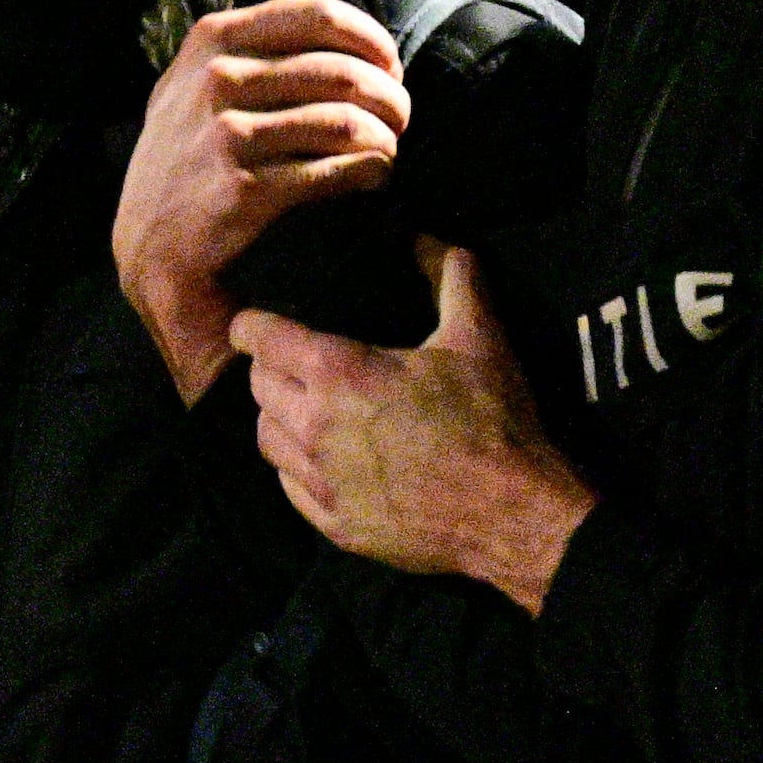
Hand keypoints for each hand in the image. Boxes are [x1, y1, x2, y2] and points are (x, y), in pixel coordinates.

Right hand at [117, 0, 413, 401]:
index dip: (370, 36)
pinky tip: (374, 176)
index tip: (389, 62)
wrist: (152, 247)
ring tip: (390, 145)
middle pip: (341, 71)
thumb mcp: (189, 76)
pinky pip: (336, 170)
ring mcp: (229, 135)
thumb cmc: (181, 156)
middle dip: (389, 94)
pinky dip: (370, 171)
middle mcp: (218, 80)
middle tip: (400, 114)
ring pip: (345, 121)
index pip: (317, 14)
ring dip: (385, 135)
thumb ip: (237, 17)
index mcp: (212, 41)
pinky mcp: (245, 188)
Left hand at [236, 243, 593, 611]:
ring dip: (276, 418)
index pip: (261, 338)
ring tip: (299, 409)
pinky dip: (294, 467)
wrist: (511, 511)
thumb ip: (453, 280)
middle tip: (287, 363)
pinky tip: (317, 460)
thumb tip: (436, 240)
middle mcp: (315, 426)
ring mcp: (322, 480)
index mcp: (339, 373)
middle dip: (267, 369)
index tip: (253, 323)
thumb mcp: (478, 338)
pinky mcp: (335, 522)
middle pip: (258, 388)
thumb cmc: (491, 420)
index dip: (252, 325)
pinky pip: (289, 487)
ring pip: (266, 439)